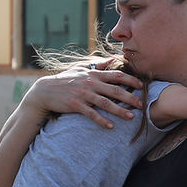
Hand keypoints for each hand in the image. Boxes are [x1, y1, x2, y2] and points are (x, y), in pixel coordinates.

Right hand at [24, 60, 144, 128]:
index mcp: (93, 74)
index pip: (116, 75)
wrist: (45, 91)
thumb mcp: (81, 69)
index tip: (141, 86)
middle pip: (114, 90)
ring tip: (131, 117)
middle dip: (130, 97)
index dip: (130, 80)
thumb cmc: (65, 80)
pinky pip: (91, 114)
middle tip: (141, 105)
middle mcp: (90, 83)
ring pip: (105, 103)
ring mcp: (83, 94)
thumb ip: (98, 65)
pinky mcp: (75, 105)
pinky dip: (101, 120)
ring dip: (119, 110)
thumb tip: (113, 59)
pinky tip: (110, 126)